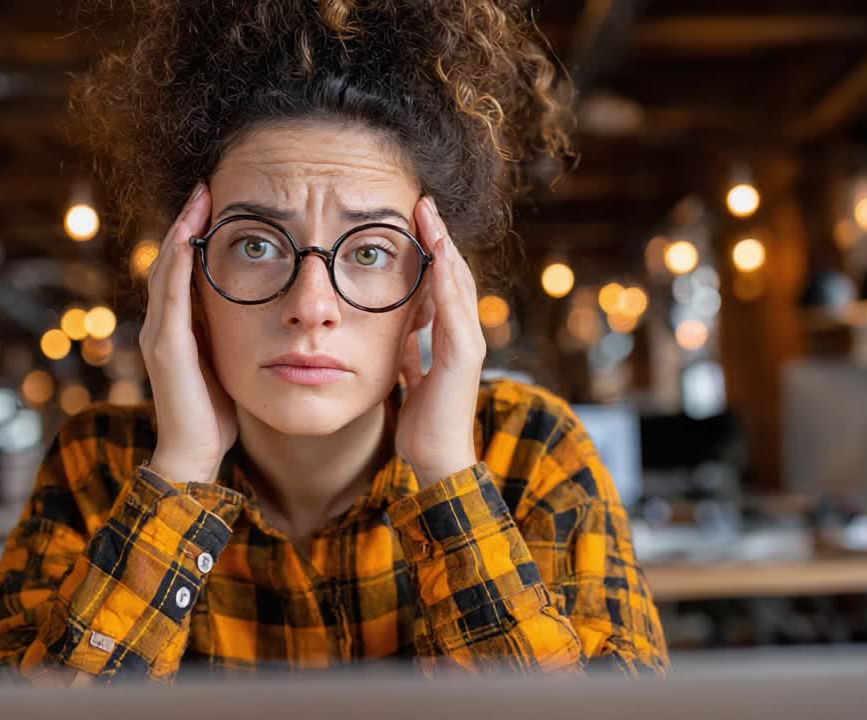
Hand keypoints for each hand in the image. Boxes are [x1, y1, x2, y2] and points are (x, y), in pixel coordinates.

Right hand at [139, 182, 237, 484]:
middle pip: (170, 259)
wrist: (194, 456)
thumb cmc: (214, 415)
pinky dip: (177, 262)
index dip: (194, 234)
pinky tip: (188, 237)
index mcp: (179, 328)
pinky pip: (170, 296)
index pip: (183, 269)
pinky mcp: (167, 348)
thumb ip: (231, 335)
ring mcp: (160, 335)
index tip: (215, 201)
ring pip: (166, 269)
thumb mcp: (228, 363)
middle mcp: (163, 325)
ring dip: (181, 230)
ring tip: (199, 197)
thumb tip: (258, 309)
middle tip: (205, 186)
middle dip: (186, 220)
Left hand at [395, 196, 486, 487]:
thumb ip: (409, 349)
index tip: (415, 220)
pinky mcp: (463, 359)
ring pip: (459, 285)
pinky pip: (454, 313)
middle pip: (455, 274)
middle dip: (439, 238)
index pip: (443, 282)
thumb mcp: (409, 374)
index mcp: (451, 337)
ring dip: (444, 249)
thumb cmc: (425, 422)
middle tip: (422, 203)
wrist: (437, 460)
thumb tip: (398, 329)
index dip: (432, 250)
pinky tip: (437, 258)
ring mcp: (468, 345)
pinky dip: (447, 283)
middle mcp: (465, 335)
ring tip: (430, 218)